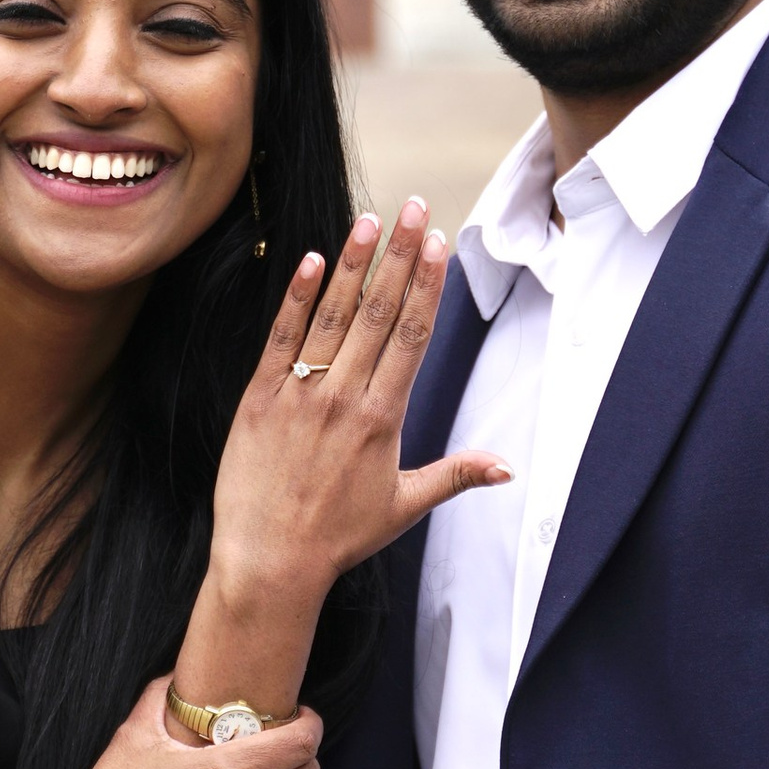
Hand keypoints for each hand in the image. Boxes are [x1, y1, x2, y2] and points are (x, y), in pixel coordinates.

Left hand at [207, 201, 510, 610]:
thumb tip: (508, 468)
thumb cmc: (338, 538)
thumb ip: (456, 476)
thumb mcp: (403, 508)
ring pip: (331, 316)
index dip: (427, 285)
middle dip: (401, 256)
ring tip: (371, 220)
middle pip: (379, 313)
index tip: (439, 244)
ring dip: (352, 264)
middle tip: (416, 207)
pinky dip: (295, 298)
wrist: (269, 562)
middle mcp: (344, 398)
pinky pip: (281, 339)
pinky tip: (309, 260)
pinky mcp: (259, 399)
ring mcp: (300, 395)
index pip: (412, 336)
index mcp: (383, 419)